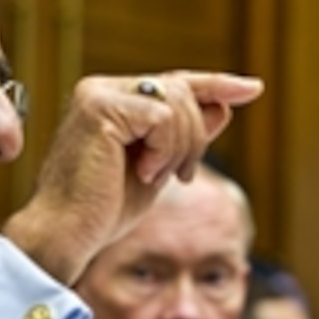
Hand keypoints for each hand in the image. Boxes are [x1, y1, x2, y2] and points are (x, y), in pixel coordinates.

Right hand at [2, 71, 262, 283]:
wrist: (66, 234)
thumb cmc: (101, 211)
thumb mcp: (157, 170)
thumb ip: (183, 138)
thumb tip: (222, 108)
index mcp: (109, 100)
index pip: (172, 84)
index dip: (215, 84)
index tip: (252, 88)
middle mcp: (99, 89)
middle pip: (181, 91)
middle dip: (195, 137)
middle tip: (181, 176)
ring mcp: (96, 95)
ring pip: (176, 103)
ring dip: (180, 147)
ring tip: (156, 177)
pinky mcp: (99, 108)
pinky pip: (161, 118)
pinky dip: (164, 150)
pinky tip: (144, 173)